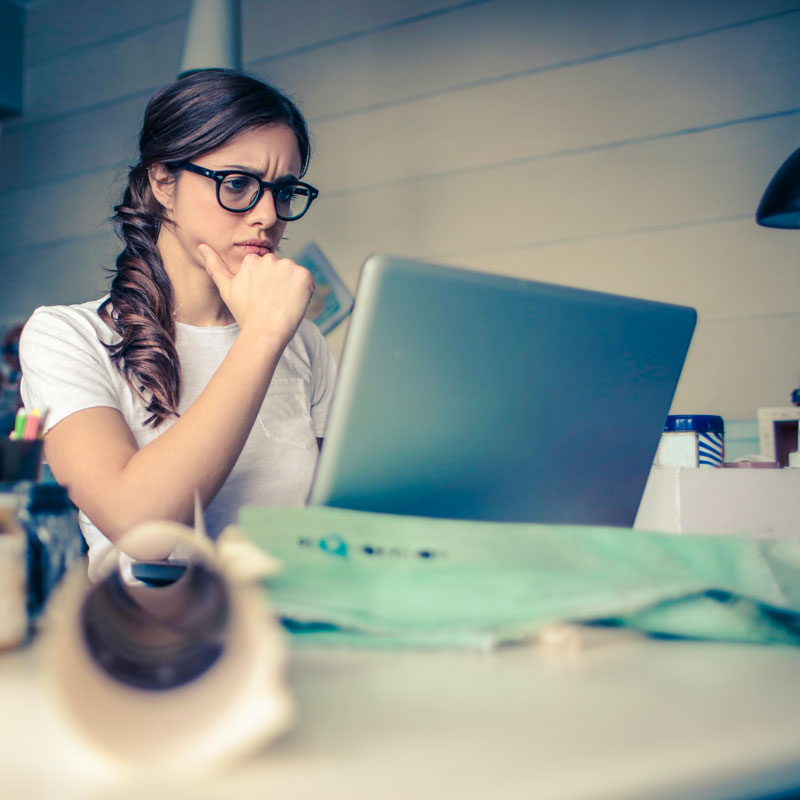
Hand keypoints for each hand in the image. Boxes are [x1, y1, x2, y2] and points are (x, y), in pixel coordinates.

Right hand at [198, 244, 314, 343]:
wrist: (265, 332)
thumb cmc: (245, 314)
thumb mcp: (226, 289)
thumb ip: (215, 266)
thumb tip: (201, 246)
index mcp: (251, 261)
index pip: (265, 269)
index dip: (265, 285)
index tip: (262, 298)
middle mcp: (269, 259)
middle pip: (279, 269)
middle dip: (278, 283)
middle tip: (272, 302)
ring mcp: (288, 266)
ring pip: (293, 275)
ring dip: (291, 286)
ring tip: (281, 304)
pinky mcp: (304, 276)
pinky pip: (306, 281)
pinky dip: (304, 291)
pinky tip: (293, 303)